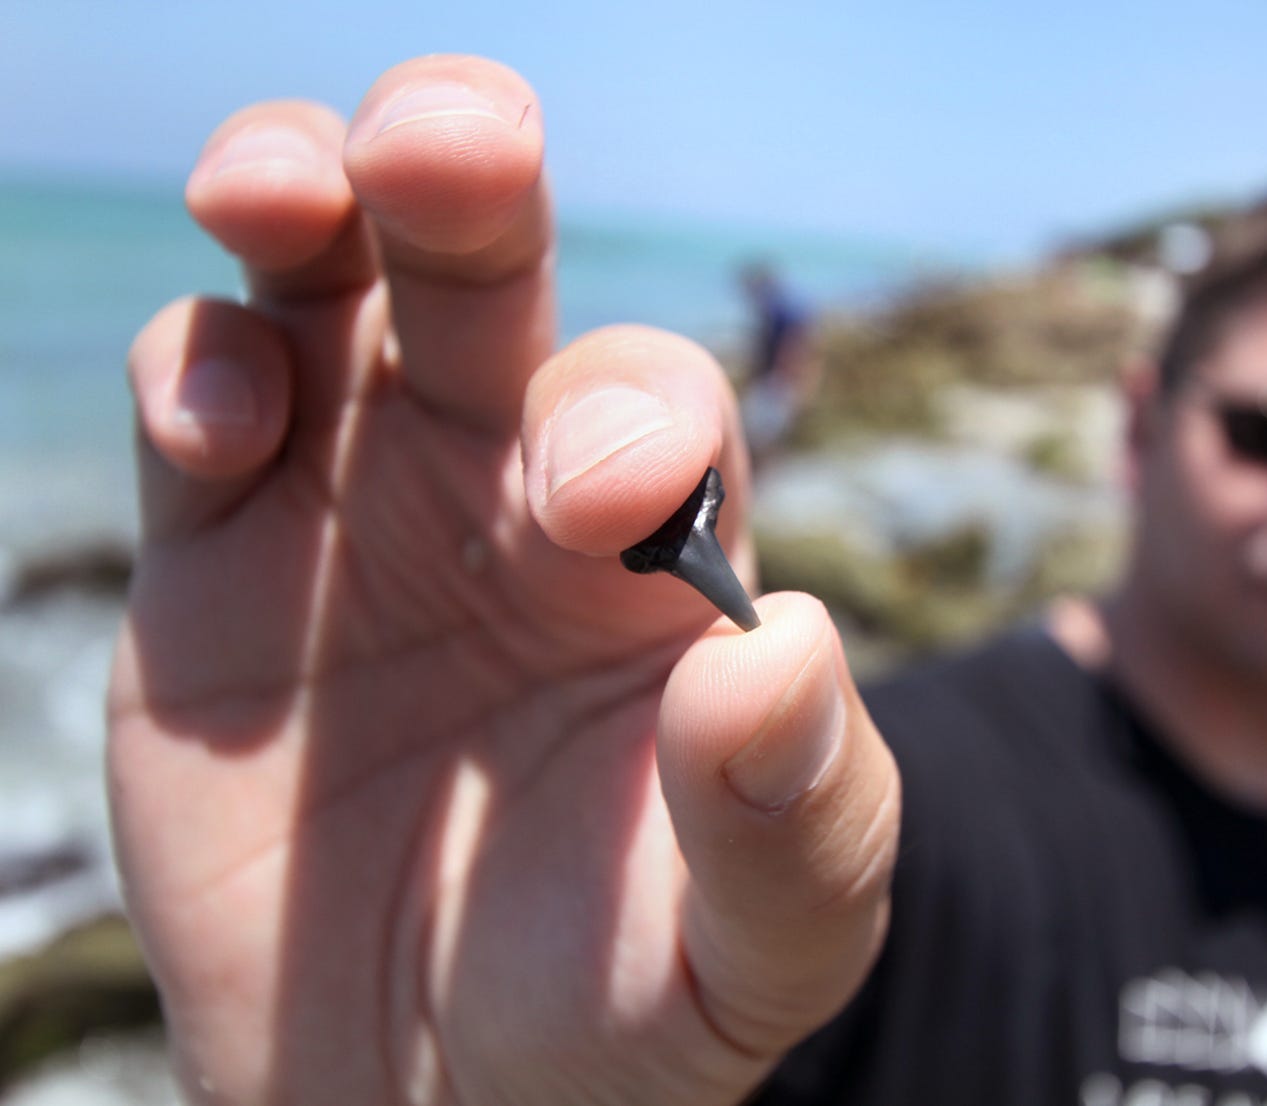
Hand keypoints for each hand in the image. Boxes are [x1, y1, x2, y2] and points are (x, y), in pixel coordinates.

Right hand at [108, 55, 898, 1104]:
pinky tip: (221, 425)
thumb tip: (778, 654)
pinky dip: (197, 374)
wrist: (420, 1095)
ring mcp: (361, 504)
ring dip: (307, 196)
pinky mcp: (222, 558)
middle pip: (493, 275)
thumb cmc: (615, 1012)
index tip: (605, 505)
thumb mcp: (751, 954)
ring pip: (332, 282)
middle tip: (450, 144)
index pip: (661, 413)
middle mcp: (513, 492)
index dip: (633, 421)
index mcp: (661, 559)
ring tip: (285, 186)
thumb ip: (798, 822)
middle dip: (469, 185)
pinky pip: (203, 404)